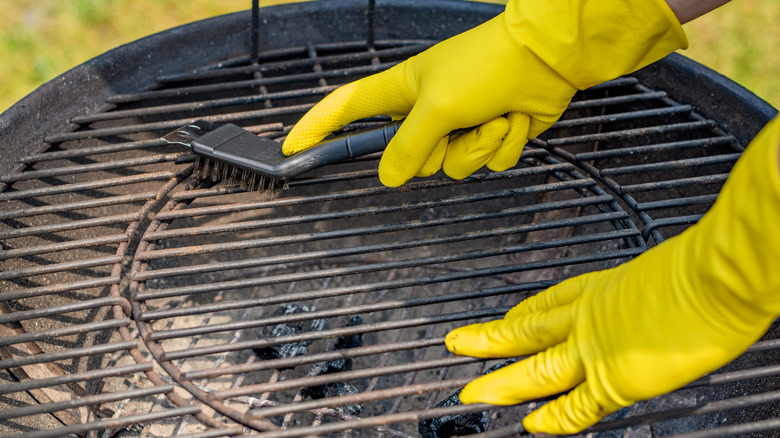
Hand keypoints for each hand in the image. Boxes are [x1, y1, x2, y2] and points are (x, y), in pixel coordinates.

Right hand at [283, 0, 686, 186]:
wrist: (548, 59)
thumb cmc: (488, 65)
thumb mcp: (438, 106)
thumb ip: (408, 146)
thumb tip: (388, 177)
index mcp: (402, 91)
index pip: (347, 110)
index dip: (318, 128)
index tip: (293, 148)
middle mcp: (426, 110)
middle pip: (412, 159)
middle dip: (443, 148)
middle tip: (461, 121)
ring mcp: (459, 125)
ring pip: (454, 167)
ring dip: (480, 146)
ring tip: (497, 115)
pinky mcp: (489, 135)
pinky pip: (488, 163)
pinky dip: (504, 145)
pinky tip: (515, 118)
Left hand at [445, 116, 779, 434]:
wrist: (719, 275)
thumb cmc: (708, 264)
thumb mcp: (666, 270)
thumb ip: (648, 292)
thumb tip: (659, 300)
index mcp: (604, 286)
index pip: (550, 302)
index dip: (522, 313)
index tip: (504, 318)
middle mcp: (591, 315)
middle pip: (527, 330)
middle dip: (490, 340)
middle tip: (457, 343)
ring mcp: (598, 347)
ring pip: (536, 368)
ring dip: (501, 381)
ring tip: (472, 392)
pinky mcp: (616, 378)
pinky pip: (577, 405)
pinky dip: (554, 418)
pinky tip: (533, 426)